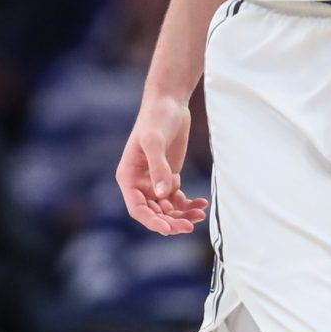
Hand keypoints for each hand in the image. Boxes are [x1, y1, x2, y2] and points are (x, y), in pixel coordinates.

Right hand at [116, 96, 207, 234]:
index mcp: (128, 177)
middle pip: (154, 212)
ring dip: (182, 215)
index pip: (137, 208)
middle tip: (190, 226)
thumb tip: (163, 194)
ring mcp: (155, 181)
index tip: (169, 228)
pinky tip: (202, 204)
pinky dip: (189, 204)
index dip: (152, 221)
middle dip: (171, 221)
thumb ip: (158, 167)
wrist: (169, 103)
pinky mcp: (169, 176)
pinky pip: (177, 199)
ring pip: (167, 209)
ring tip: (199, 215)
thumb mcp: (155, 141)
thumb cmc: (156, 118)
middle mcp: (139, 183)